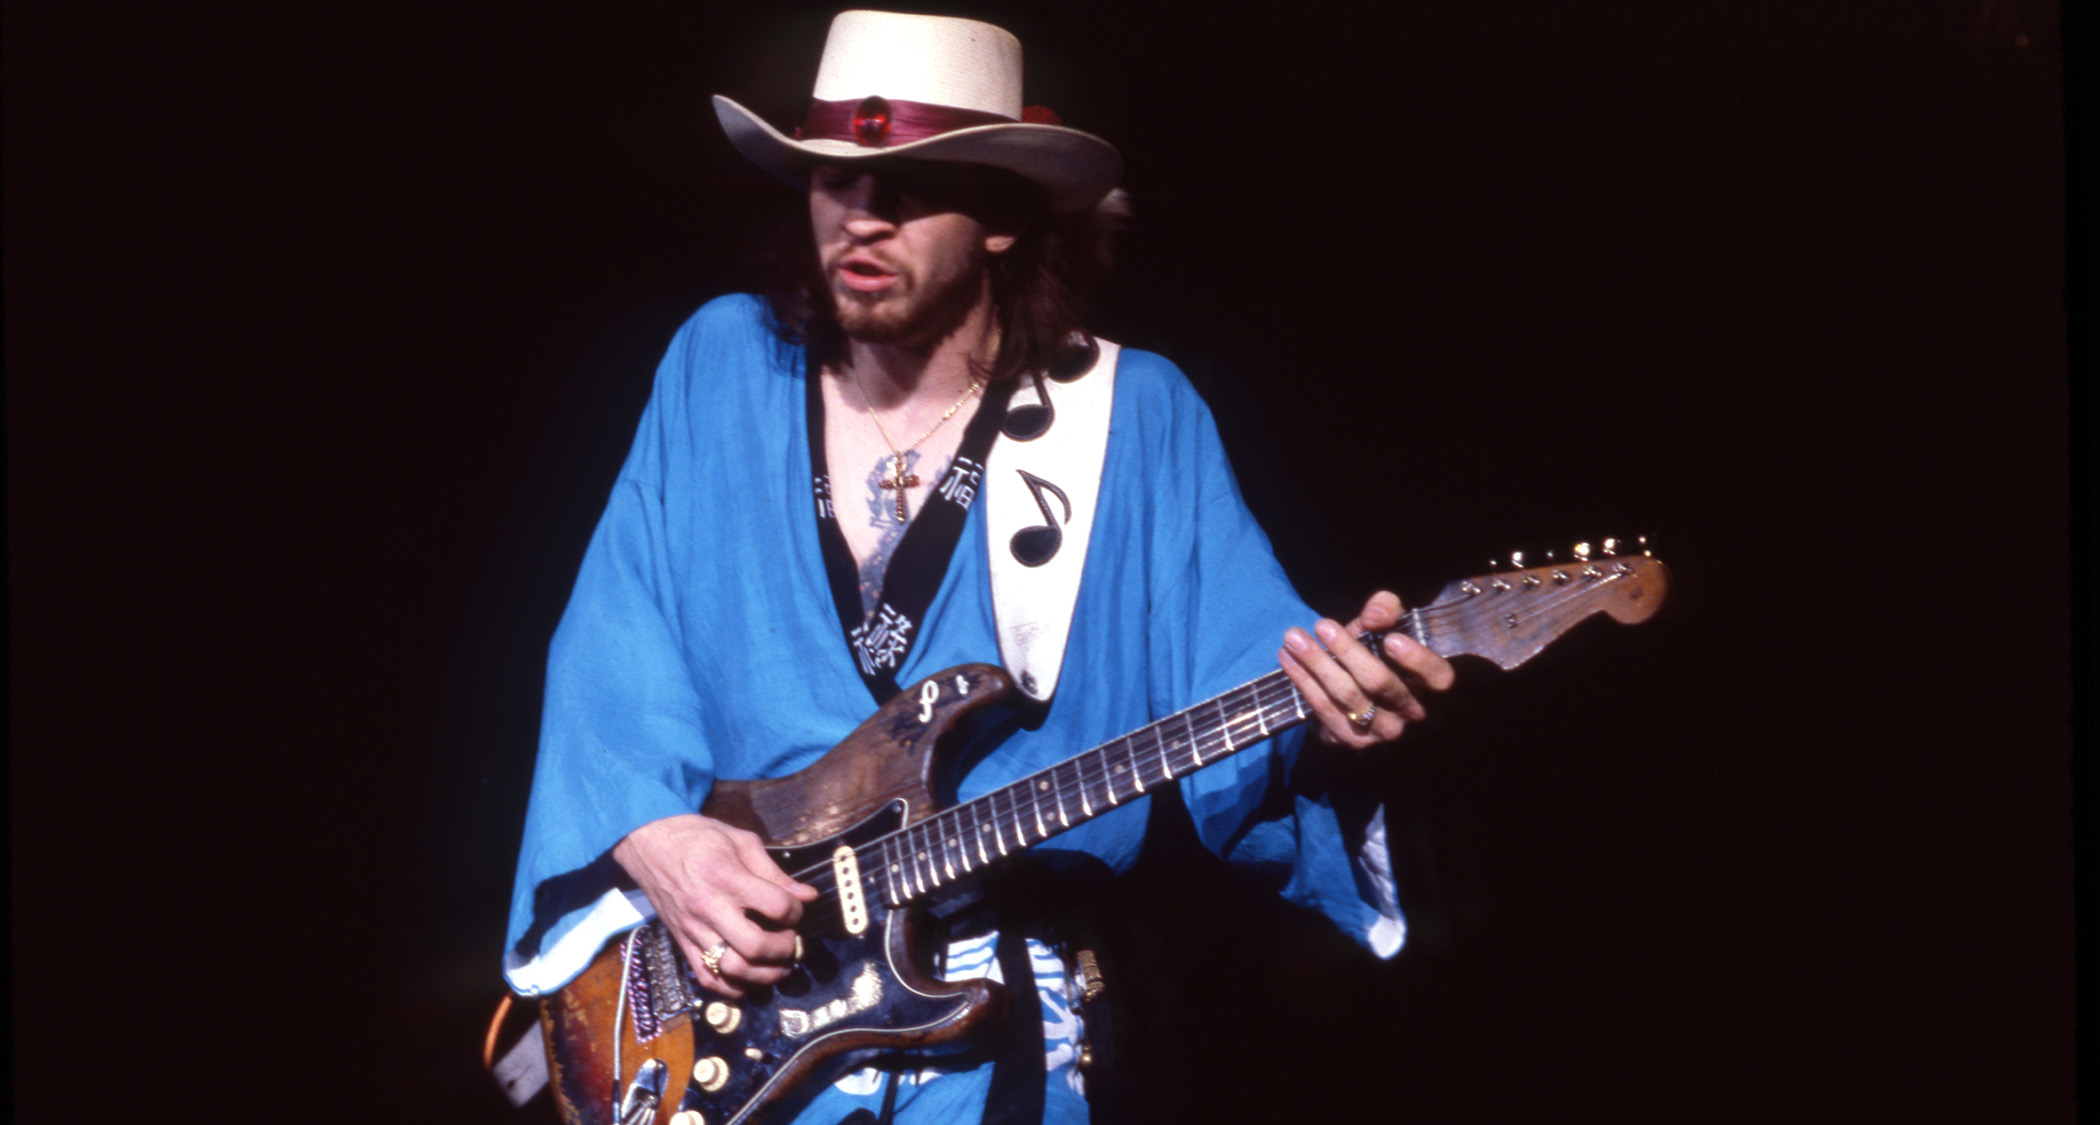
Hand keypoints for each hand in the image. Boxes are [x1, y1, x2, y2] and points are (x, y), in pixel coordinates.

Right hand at [611, 813, 819, 997]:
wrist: (649, 843)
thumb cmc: (698, 838)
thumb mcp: (741, 841)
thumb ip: (774, 872)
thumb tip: (807, 896)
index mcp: (726, 877)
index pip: (775, 907)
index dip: (796, 911)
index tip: (797, 908)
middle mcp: (709, 908)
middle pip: (755, 946)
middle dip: (784, 949)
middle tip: (791, 941)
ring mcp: (693, 929)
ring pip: (732, 969)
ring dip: (764, 974)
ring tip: (779, 965)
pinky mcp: (681, 942)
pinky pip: (707, 978)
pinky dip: (732, 987)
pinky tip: (749, 977)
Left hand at [1279, 590, 1455, 748]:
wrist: (1357, 690)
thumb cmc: (1378, 652)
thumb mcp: (1386, 626)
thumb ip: (1386, 610)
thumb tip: (1374, 615)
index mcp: (1428, 684)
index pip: (1436, 676)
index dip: (1416, 660)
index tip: (1390, 639)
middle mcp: (1410, 713)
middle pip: (1379, 682)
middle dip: (1347, 651)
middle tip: (1320, 625)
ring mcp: (1381, 731)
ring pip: (1347, 696)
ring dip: (1316, 664)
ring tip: (1293, 638)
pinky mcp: (1352, 741)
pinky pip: (1324, 710)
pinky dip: (1302, 682)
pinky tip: (1286, 659)